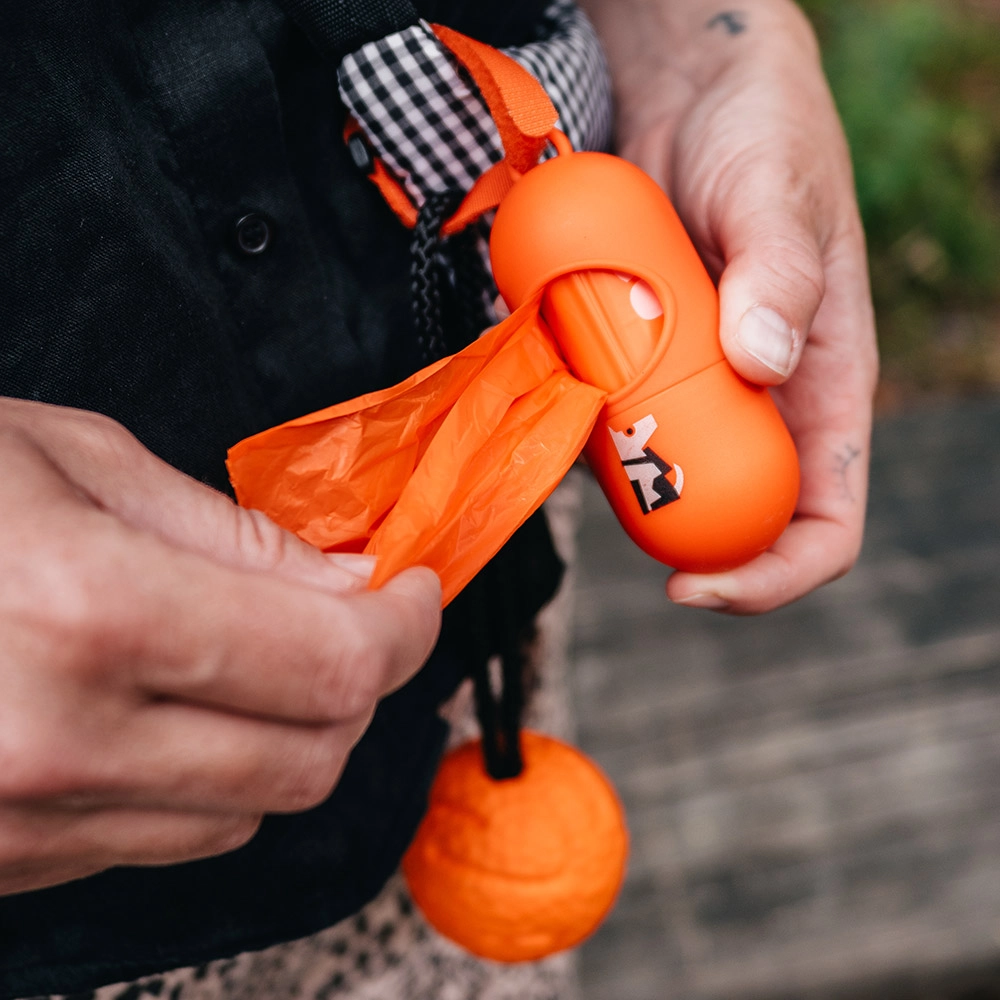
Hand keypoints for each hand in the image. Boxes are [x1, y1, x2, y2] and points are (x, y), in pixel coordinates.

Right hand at [0, 399, 440, 894]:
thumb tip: (346, 580)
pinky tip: (174, 707)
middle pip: (309, 755)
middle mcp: (54, 744)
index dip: (402, 626)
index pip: (331, 662)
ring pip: (249, 810)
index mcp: (85, 615)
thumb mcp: (72, 462)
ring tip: (258, 655)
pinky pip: (167, 835)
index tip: (413, 592)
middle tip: (354, 616)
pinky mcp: (1, 863)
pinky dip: (209, 774)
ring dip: (287, 731)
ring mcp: (18, 824)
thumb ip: (231, 536)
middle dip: (359, 681)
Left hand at [584, 0, 878, 611]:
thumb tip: (762, 362)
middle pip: (723, 516)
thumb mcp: (778, 194)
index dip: (768, 576)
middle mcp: (759, 404)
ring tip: (581, 394)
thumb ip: (781, 273)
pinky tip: (559, 363)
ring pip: (655, 472)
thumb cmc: (762, 136)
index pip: (823, 523)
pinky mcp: (640, 358)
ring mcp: (693, 384)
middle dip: (666, 525)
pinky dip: (578, 410)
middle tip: (609, 475)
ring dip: (611, 464)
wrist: (691, 96)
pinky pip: (606, 415)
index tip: (692, 586)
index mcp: (822, 391)